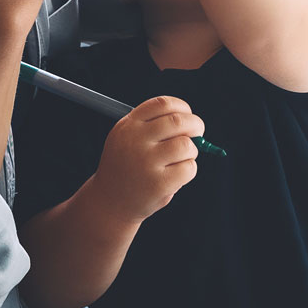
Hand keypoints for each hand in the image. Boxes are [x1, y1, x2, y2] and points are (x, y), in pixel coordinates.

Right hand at [92, 95, 203, 221]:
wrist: (110, 202)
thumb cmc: (128, 166)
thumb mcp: (129, 139)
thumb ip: (155, 126)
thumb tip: (193, 125)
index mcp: (128, 126)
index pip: (162, 104)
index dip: (182, 107)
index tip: (187, 115)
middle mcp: (135, 141)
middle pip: (178, 121)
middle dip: (196, 125)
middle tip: (198, 133)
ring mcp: (145, 163)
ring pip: (186, 145)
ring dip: (191, 151)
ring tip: (182, 159)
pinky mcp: (157, 184)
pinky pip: (189, 168)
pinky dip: (189, 170)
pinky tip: (176, 176)